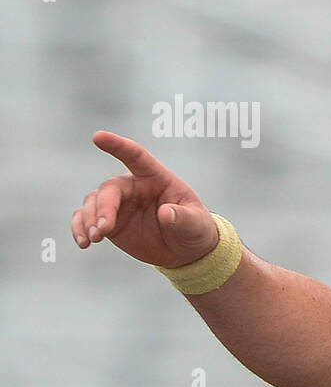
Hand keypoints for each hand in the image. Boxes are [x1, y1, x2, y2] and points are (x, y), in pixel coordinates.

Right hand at [72, 131, 219, 267]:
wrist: (185, 250)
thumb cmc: (194, 229)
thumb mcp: (196, 224)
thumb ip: (183, 217)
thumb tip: (166, 213)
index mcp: (156, 178)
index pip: (136, 157)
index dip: (118, 146)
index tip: (98, 136)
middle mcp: (133, 186)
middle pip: (110, 189)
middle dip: (103, 208)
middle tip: (103, 230)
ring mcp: (118, 203)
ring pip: (92, 202)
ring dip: (88, 220)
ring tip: (94, 239)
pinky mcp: (107, 220)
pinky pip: (84, 218)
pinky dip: (79, 228)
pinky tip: (84, 242)